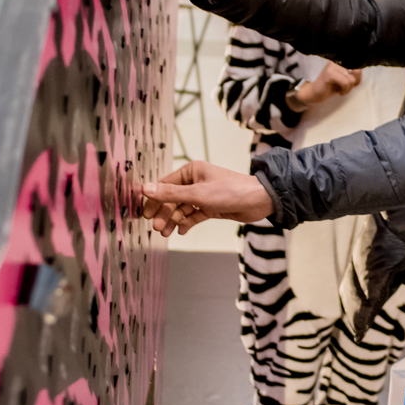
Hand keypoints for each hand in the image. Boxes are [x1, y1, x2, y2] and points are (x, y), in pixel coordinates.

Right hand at [141, 162, 272, 234]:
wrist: (258, 201)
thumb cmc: (230, 190)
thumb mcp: (197, 194)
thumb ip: (171, 194)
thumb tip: (146, 189)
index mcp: (191, 171)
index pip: (165, 185)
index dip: (154, 199)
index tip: (145, 214)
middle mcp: (195, 182)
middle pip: (172, 199)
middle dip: (164, 213)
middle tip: (157, 227)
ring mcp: (203, 195)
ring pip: (182, 209)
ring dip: (174, 220)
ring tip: (166, 233)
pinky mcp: (211, 207)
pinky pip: (194, 215)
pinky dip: (187, 223)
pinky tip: (182, 231)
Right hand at [291, 61, 361, 110]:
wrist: (315, 93)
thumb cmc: (331, 86)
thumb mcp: (345, 78)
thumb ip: (354, 73)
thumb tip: (360, 71)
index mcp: (340, 59)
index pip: (357, 64)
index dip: (358, 76)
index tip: (351, 83)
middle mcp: (336, 60)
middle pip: (357, 71)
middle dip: (354, 82)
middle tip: (346, 87)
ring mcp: (332, 66)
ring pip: (351, 78)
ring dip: (349, 88)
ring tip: (341, 90)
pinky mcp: (329, 74)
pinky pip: (345, 82)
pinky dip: (345, 90)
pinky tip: (339, 92)